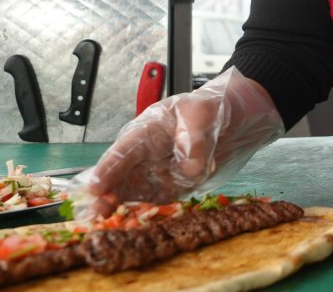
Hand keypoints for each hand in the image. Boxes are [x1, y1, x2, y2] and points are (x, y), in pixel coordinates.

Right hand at [69, 67, 283, 218]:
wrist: (237, 118)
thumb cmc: (213, 107)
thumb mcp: (204, 112)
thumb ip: (195, 139)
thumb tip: (190, 167)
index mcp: (148, 129)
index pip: (123, 151)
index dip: (108, 169)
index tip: (96, 186)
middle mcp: (147, 153)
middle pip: (120, 175)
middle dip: (106, 195)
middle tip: (95, 214)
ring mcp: (158, 171)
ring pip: (133, 192)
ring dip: (120, 208)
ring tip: (107, 224)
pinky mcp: (172, 187)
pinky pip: (156, 203)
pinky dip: (144, 214)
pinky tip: (134, 226)